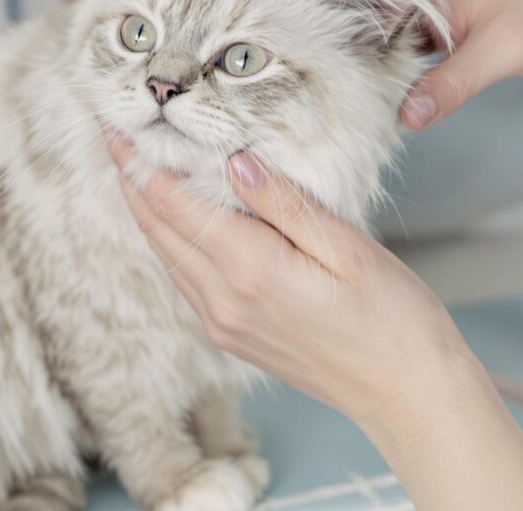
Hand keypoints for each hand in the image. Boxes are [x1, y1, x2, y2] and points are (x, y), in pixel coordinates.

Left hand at [105, 132, 475, 427]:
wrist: (406, 394)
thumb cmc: (393, 318)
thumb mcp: (347, 248)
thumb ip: (284, 203)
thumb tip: (233, 161)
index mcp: (251, 271)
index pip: (174, 206)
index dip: (140, 164)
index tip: (117, 128)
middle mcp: (223, 302)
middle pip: (158, 231)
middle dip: (132, 181)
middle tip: (115, 137)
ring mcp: (223, 324)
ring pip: (166, 257)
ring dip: (147, 212)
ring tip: (137, 168)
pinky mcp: (232, 336)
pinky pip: (185, 280)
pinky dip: (170, 243)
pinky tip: (174, 220)